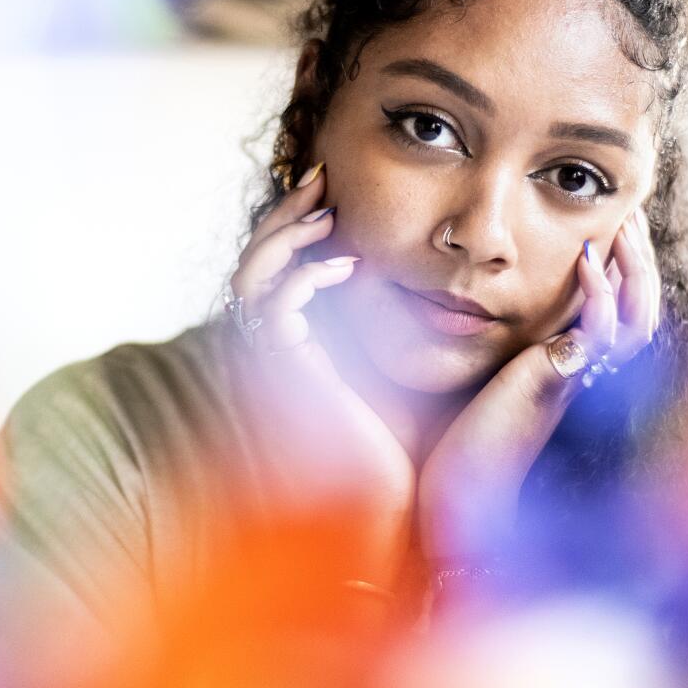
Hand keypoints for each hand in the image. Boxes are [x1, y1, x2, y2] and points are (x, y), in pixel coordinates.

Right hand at [223, 163, 416, 582]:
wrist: (399, 513)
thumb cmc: (412, 451)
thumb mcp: (410, 369)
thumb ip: (402, 324)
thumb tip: (433, 278)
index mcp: (299, 345)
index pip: (279, 266)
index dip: (299, 224)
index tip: (336, 190)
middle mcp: (276, 349)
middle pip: (257, 258)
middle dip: (288, 212)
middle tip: (323, 174)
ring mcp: (274, 360)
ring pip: (254, 272)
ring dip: (289, 232)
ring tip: (329, 208)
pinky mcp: (284, 371)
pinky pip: (274, 305)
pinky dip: (303, 274)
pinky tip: (346, 264)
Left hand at [417, 205, 662, 562]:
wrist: (459, 492)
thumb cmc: (460, 437)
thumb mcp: (488, 373)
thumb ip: (500, 341)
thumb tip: (475, 298)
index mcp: (575, 365)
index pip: (623, 308)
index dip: (627, 266)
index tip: (614, 222)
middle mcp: (588, 372)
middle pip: (644, 307)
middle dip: (641, 256)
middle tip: (630, 211)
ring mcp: (579, 378)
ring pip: (638, 317)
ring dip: (634, 267)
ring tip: (622, 226)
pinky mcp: (558, 382)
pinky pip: (599, 331)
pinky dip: (599, 293)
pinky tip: (584, 260)